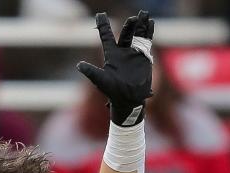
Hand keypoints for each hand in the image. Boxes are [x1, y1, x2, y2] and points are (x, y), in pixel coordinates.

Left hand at [77, 10, 153, 126]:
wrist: (129, 101)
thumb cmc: (113, 92)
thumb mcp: (101, 81)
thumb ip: (91, 72)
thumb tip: (78, 65)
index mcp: (111, 54)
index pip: (106, 36)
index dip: (103, 25)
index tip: (100, 15)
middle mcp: (122, 51)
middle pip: (125, 33)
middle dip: (130, 24)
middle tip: (134, 17)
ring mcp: (134, 53)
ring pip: (137, 35)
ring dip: (141, 25)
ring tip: (144, 14)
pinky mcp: (144, 57)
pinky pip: (146, 42)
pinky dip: (149, 32)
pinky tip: (151, 23)